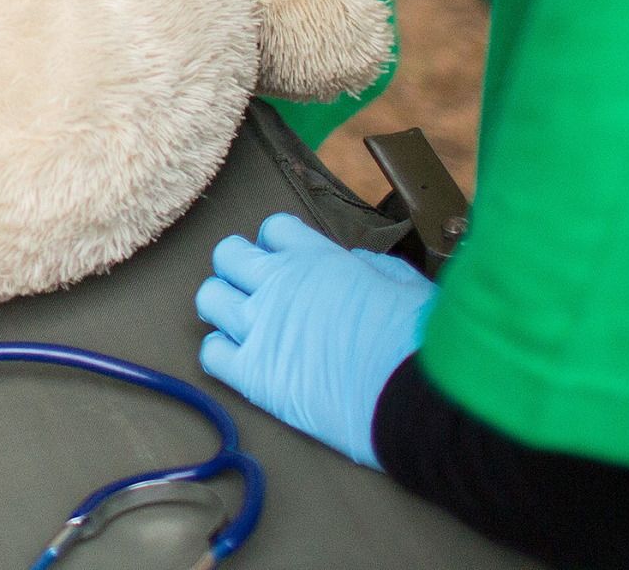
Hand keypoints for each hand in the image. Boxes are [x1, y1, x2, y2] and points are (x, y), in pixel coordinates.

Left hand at [195, 213, 434, 468]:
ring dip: (224, 306)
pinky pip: (210, 353)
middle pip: (227, 254)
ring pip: (208, 297)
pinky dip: (221, 354)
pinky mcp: (252, 376)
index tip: (289, 261)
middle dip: (239, 267)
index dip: (279, 244)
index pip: (274, 229)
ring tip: (245, 324)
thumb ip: (373, 268)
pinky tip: (244, 362)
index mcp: (316, 258)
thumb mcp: (405, 285)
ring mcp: (260, 328)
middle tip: (259, 290)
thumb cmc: (420, 341)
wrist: (413, 399)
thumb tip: (355, 264)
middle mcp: (278, 285)